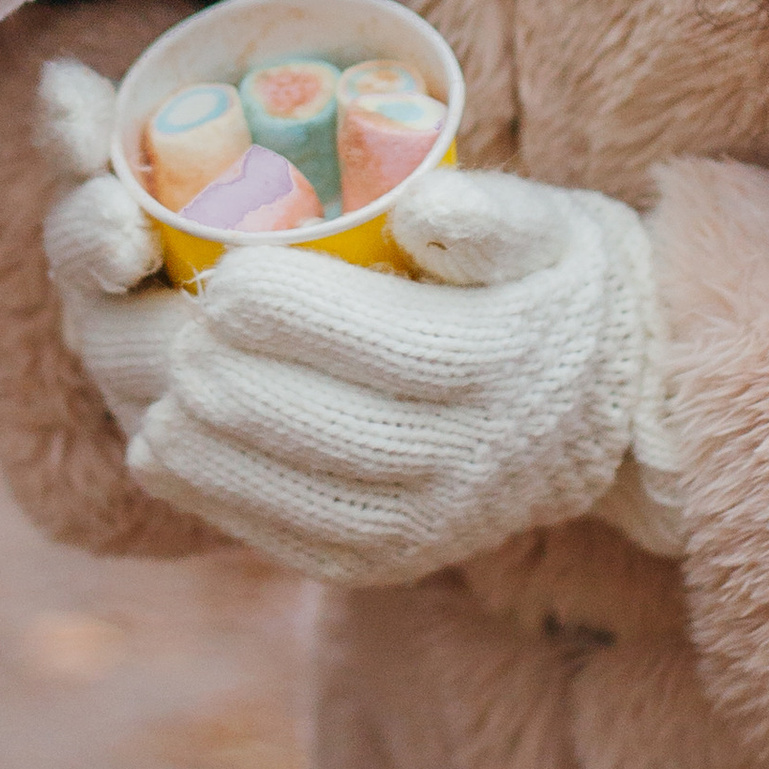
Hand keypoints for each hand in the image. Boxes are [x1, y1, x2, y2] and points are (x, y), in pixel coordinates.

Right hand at [33, 0, 372, 436]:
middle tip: (119, 227)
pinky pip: (174, 452)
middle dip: (87, 239)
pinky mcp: (197, 451)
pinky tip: (203, 428)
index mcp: (138, 184)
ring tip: (175, 327)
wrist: (432, 321)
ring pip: (122, 361)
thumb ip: (308, 17)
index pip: (82, 152)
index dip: (70, 127)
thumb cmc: (359, 183)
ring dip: (138, 343)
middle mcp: (124, 278)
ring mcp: (150, 367)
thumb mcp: (347, 91)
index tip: (75, 94)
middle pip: (83, 264)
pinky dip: (183, 437)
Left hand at [128, 167, 655, 586]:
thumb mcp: (548, 227)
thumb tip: (421, 205)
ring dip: (208, 446)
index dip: (289, 311)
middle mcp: (473, 455)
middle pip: (326, 426)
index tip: (226, 273)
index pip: (385, 343)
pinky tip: (164, 449)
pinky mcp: (394, 562)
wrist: (611, 405)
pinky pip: (294, 544)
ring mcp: (434, 523)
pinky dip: (216, 499)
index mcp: (502, 358)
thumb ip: (489, 214)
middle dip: (231, 377)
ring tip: (156, 387)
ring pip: (298, 498)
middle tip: (177, 327)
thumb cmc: (553, 284)